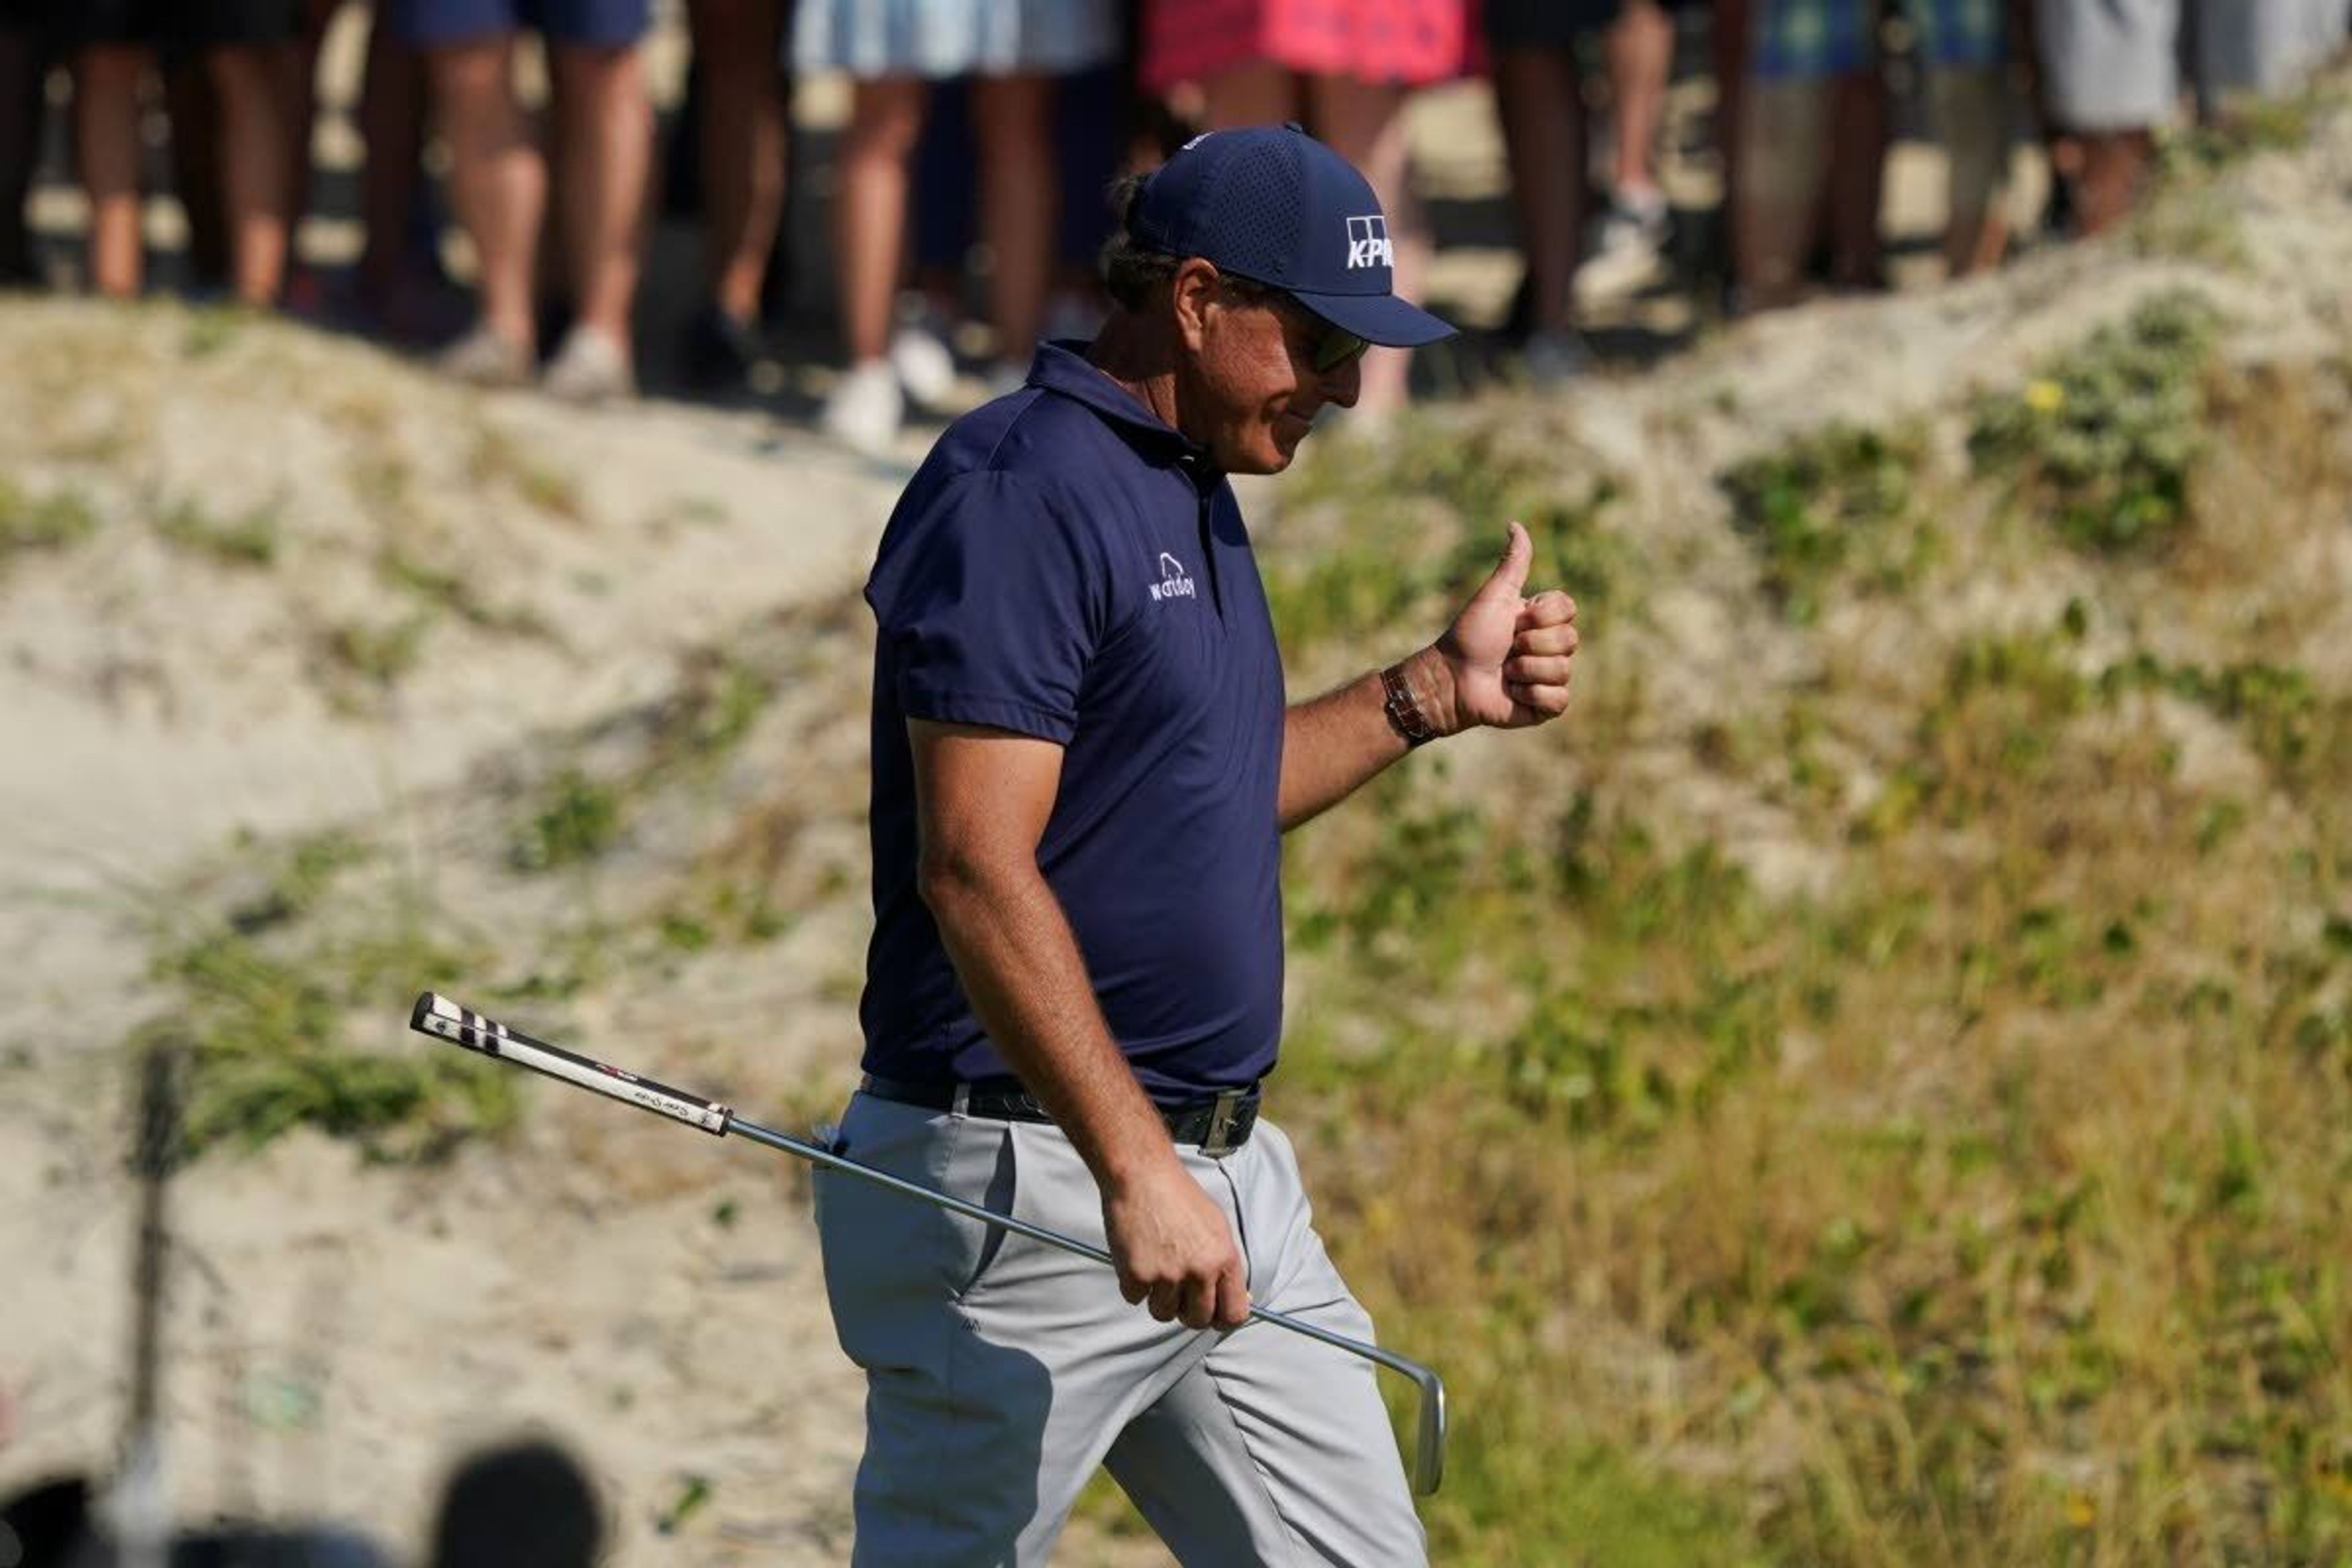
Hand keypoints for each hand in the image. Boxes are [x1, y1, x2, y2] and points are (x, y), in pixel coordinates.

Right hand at [1101, 1157, 1249, 1330]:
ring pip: (1163, 1314)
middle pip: (1198, 1321)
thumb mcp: (1217, 1226)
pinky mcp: (1136, 1275)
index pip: (1234, 1314)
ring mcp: (1166, 1275)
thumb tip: (1236, 1298)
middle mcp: (1199, 1271)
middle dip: (1187, 1312)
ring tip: (1155, 1266)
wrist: (1142, 1174)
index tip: (1213, 1315)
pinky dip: (1133, 1284)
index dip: (1223, 1320)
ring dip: (1157, 1298)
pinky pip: (1134, 1299)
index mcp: (1223, 1258)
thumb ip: (1225, 1265)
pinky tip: (1136, 1256)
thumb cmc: (1180, 1196)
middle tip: (1177, 1291)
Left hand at [1425, 521, 1578, 731]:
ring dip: (1525, 671)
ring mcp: (1550, 676)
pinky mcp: (1546, 705)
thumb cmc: (1470, 636)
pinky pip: (1558, 699)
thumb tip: (1514, 524)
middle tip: (1506, 649)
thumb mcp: (1494, 596)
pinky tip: (1512, 693)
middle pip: (1569, 640)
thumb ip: (1513, 564)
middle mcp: (1551, 646)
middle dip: (1529, 644)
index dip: (1540, 616)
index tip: (1514, 620)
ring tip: (1505, 672)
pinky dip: (1531, 696)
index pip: (1567, 609)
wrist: (1452, 679)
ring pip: (1562, 670)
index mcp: (1543, 619)